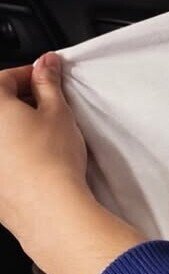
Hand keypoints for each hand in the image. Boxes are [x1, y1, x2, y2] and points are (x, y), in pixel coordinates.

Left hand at [0, 52, 144, 273]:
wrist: (49, 209)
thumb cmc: (51, 161)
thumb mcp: (58, 112)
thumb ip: (49, 83)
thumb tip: (46, 64)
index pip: (6, 77)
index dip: (32, 76)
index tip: (49, 81)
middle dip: (21, 103)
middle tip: (49, 110)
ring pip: (0, 134)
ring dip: (14, 130)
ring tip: (43, 138)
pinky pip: (1, 160)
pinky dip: (11, 155)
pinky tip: (33, 161)